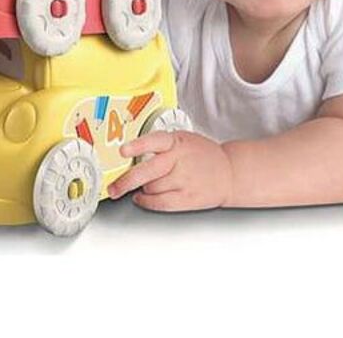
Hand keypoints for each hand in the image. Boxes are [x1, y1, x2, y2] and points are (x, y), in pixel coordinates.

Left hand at [107, 131, 232, 211]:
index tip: (123, 150)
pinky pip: (159, 203)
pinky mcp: (187, 198)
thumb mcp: (184, 139)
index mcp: (177, 141)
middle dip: (125, 182)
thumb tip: (132, 156)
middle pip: (147, 172)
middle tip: (113, 188)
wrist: (228, 172)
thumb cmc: (202, 155)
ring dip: (142, 189)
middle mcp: (180, 160)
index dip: (138, 146)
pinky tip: (143, 198)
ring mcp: (184, 180)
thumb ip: (162, 145)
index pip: (155, 141)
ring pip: (150, 188)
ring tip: (145, 185)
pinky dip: (147, 202)